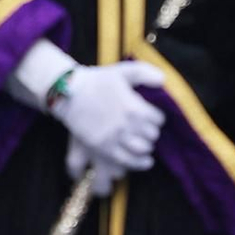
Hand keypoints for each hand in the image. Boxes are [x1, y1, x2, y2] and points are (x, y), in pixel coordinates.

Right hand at [52, 61, 165, 195]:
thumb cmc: (97, 80)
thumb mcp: (122, 70)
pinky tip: (145, 161)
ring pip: (141, 150)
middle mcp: (127, 125)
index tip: (153, 116)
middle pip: (151, 135)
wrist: (71, 93)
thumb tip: (163, 79)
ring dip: (147, 148)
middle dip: (151, 132)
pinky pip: (127, 161)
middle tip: (147, 128)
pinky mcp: (104, 148)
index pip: (157, 119)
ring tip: (147, 146)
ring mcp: (115, 138)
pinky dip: (139, 163)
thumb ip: (144, 72)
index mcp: (134, 106)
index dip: (157, 117)